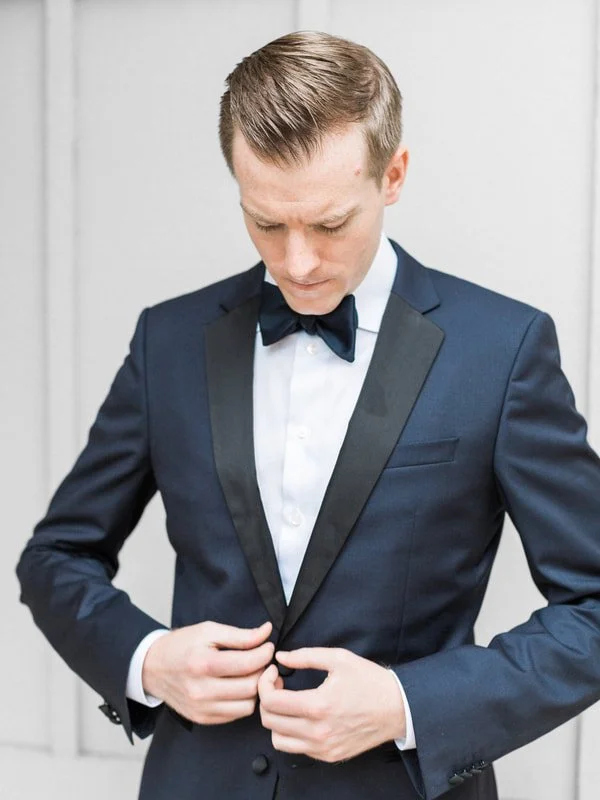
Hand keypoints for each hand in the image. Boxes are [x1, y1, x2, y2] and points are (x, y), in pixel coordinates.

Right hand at [142, 620, 273, 724]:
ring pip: (248, 705)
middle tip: (263, 660)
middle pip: (251, 687)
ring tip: (252, 673)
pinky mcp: (202, 719)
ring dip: (256, 689)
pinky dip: (243, 700)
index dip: (265, 653)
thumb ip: (240, 635)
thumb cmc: (182, 645)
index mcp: (203, 664)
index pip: (248, 664)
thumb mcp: (209, 631)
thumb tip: (266, 633)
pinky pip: (236, 714)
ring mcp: (202, 708)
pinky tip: (239, 686)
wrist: (152, 668)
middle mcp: (201, 691)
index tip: (267, 646)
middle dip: (263, 671)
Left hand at [258, 647, 405, 762]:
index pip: (271, 701)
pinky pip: (295, 748)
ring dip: (276, 719)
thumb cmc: (369, 681)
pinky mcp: (328, 756)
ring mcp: (322, 748)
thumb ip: (305, 656)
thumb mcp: (338, 659)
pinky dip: (290, 733)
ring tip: (288, 702)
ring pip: (277, 739)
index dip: (264, 683)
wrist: (397, 708)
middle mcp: (317, 732)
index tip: (274, 671)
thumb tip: (281, 657)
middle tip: (279, 684)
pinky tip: (301, 715)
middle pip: (269, 721)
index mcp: (318, 706)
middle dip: (267, 698)